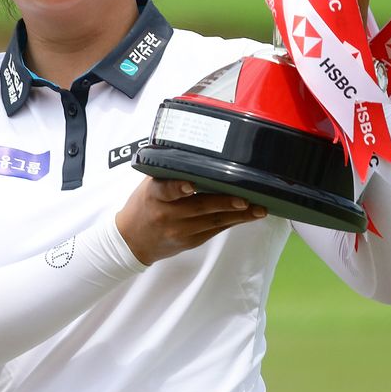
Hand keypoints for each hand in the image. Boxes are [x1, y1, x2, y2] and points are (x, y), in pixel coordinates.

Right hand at [115, 176, 267, 264]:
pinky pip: (215, 231)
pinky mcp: (190, 241)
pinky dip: (234, 222)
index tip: (189, 185)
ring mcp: (180, 231)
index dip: (177, 187)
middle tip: (245, 198)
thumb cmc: (144, 204)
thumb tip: (196, 149)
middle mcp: (167, 214)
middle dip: (224, 203)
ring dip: (238, 215)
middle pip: (198, 208)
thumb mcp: (149, 184)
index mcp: (154, 195)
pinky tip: (249, 215)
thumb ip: (169, 171)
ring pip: (213, 222)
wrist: (132, 240)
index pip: (165, 189)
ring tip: (258, 209)